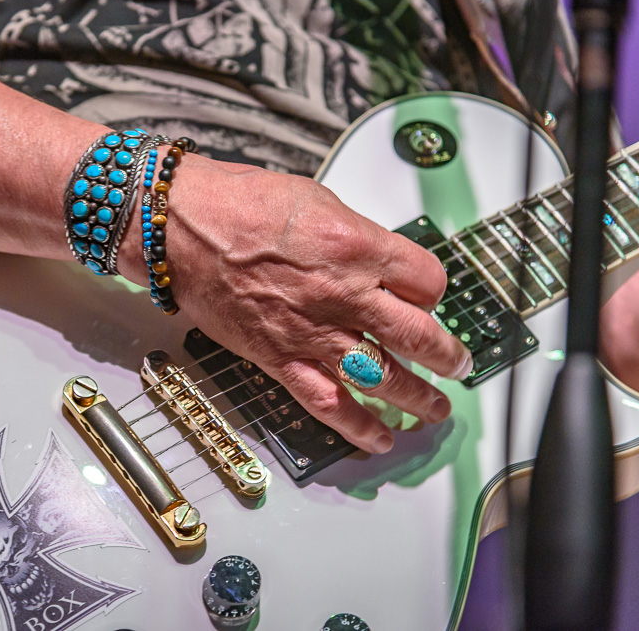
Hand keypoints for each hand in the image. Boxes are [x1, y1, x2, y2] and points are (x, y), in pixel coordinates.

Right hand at [119, 154, 471, 453]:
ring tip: (433, 409)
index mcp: (358, 246)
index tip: (429, 297)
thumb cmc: (238, 204)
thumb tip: (377, 259)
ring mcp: (312, 331)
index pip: (427, 280)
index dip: (433, 291)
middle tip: (457, 365)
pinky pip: (327, 401)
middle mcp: (343, 293)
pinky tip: (378, 437)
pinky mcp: (279, 357)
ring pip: (382, 376)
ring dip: (415, 397)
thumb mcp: (316, 201)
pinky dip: (357, 425)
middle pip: (418, 335)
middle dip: (446, 356)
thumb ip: (354, 237)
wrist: (180, 228)